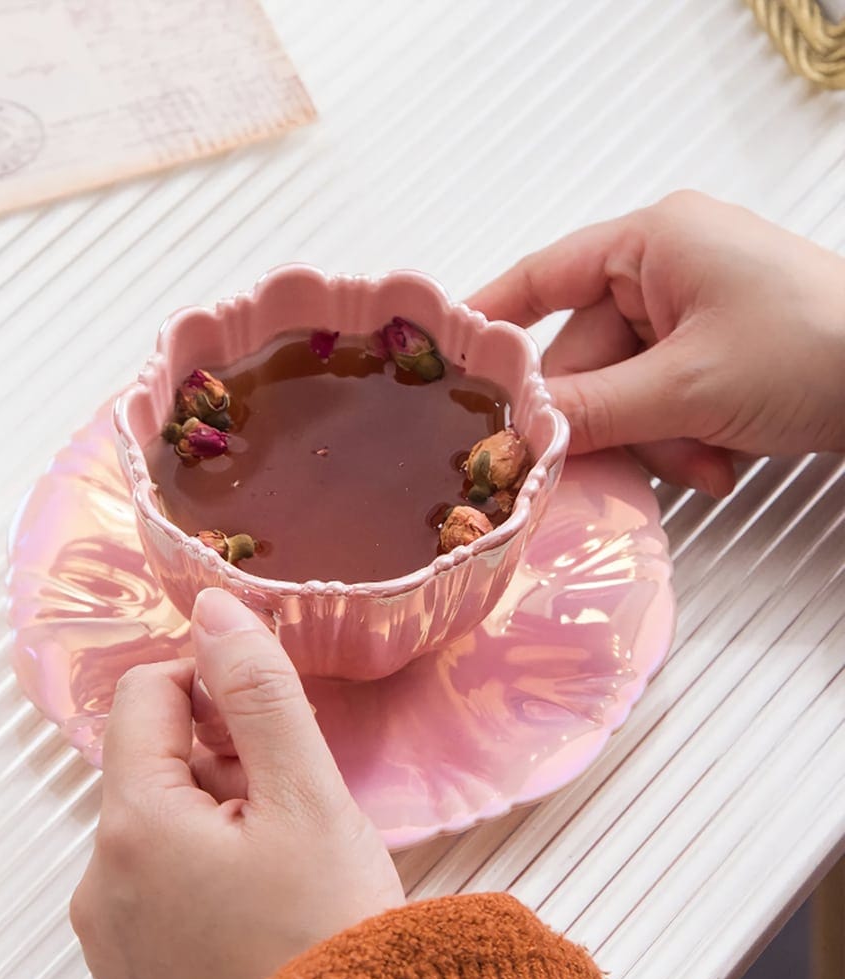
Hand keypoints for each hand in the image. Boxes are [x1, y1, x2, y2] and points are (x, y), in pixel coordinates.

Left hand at [70, 588, 404, 978]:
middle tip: (289, 799)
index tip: (265, 715)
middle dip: (223, 756)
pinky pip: (158, 880)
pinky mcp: (131, 968)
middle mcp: (101, 881)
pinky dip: (205, 866)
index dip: (211, 682)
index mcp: (134, 826)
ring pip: (160, 819)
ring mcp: (111, 931)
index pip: (148, 692)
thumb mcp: (308, 798)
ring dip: (219, 812)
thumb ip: (259, 693)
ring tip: (284, 858)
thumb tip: (217, 611)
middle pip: (153, 759)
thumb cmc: (328, 946)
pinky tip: (261, 899)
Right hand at [468, 190, 844, 495]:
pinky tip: (718, 461)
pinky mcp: (713, 356)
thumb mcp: (691, 385)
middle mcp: (665, 271)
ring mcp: (691, 316)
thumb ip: (593, 409)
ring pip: (623, 393)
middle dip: (608, 420)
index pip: (541, 277)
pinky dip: (679, 439)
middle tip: (608, 463)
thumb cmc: (821, 347)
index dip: (488, 323)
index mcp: (654, 243)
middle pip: (584, 358)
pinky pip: (660, 404)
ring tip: (702, 462)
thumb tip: (517, 435)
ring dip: (653, 440)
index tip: (443, 365)